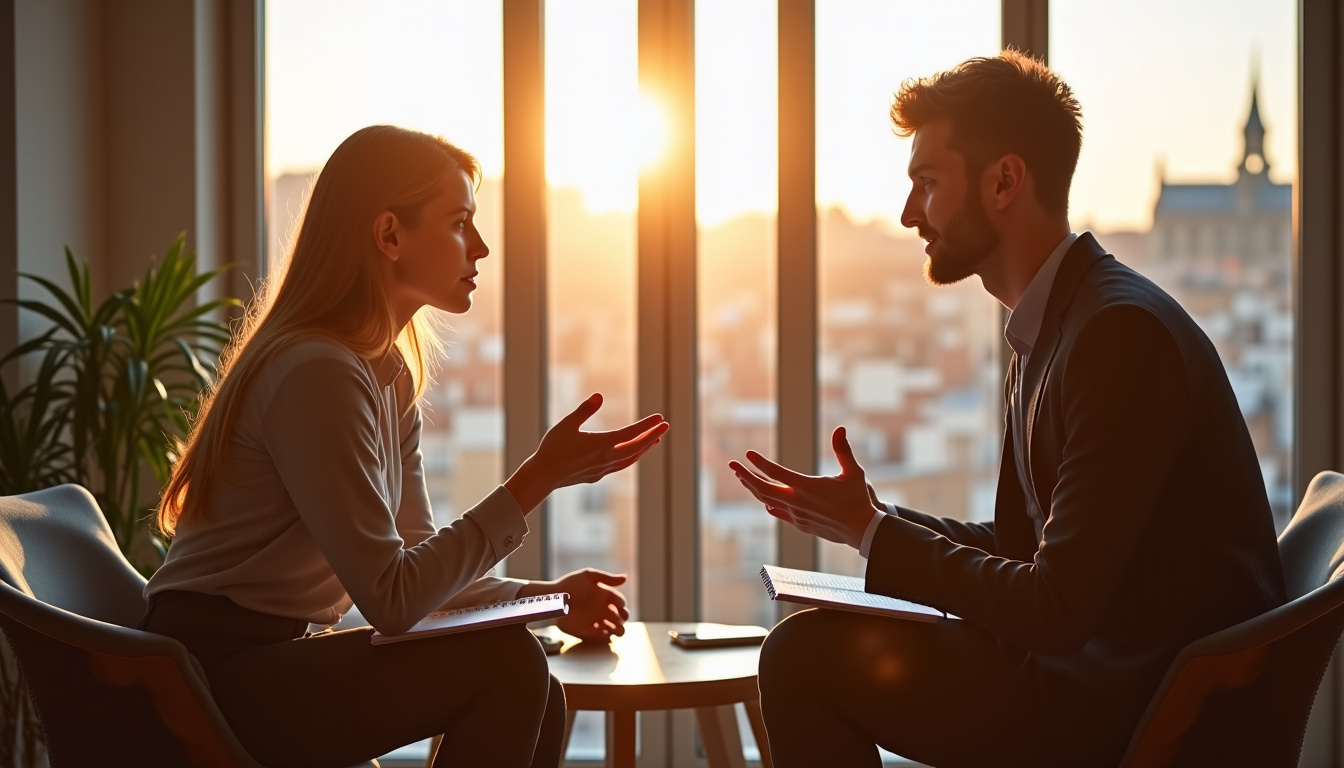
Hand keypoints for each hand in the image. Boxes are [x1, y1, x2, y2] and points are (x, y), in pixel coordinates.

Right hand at [505, 394, 668, 512]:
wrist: (543, 476)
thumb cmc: (552, 448)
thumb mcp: (567, 424)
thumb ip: (585, 410)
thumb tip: (599, 396)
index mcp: (602, 444)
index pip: (631, 433)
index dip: (647, 425)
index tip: (660, 418)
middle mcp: (607, 458)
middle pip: (637, 447)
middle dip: (652, 436)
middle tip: (664, 427)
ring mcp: (603, 469)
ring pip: (630, 459)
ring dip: (643, 449)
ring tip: (653, 441)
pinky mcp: (596, 476)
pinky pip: (619, 466)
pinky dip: (630, 459)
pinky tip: (629, 455)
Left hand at [520, 569, 628, 641]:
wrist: (553, 598)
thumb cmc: (570, 584)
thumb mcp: (589, 576)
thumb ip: (608, 578)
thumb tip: (626, 578)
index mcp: (604, 596)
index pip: (620, 603)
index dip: (622, 605)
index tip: (619, 606)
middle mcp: (601, 609)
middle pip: (620, 617)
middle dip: (623, 619)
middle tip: (619, 619)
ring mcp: (595, 621)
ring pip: (613, 629)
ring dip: (617, 630)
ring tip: (614, 629)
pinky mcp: (586, 631)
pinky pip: (600, 637)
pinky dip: (605, 636)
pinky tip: (603, 632)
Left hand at [729, 426, 876, 549]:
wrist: (862, 531)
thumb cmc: (859, 499)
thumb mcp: (853, 472)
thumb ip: (843, 450)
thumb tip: (840, 428)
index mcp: (807, 487)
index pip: (777, 473)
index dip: (760, 463)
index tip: (748, 454)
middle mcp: (797, 502)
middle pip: (763, 489)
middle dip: (745, 476)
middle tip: (732, 465)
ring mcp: (797, 515)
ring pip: (768, 501)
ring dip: (754, 488)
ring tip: (743, 478)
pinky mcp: (801, 524)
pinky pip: (779, 513)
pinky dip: (769, 504)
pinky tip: (764, 501)